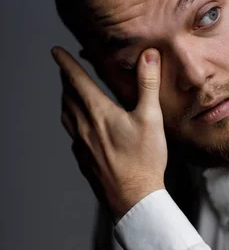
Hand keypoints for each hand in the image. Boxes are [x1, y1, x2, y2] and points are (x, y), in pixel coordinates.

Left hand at [53, 46, 166, 222]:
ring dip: (65, 100)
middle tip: (66, 70)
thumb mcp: (151, 118)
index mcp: (98, 112)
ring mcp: (81, 144)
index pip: (76, 79)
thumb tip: (148, 56)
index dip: (65, 63)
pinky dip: (72, 122)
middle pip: (67, 96)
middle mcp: (84, 126)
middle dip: (65, 79)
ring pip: (66, 115)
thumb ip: (147, 84)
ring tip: (69, 95)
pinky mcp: (83, 159)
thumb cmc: (144, 160)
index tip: (56, 51)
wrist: (133, 197)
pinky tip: (81, 127)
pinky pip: (72, 135)